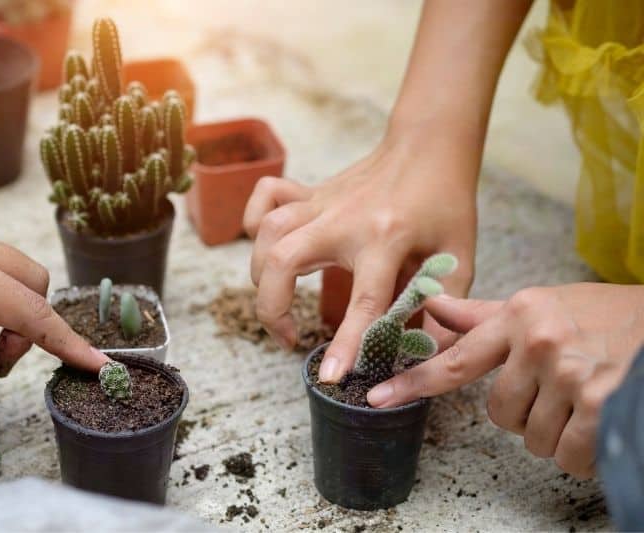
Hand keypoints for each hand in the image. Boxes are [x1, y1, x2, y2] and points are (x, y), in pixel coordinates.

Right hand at [243, 126, 477, 381]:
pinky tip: (263, 245)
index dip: (345, 343)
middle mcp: (343, 220)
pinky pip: (266, 198)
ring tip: (276, 303)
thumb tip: (432, 356)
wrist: (428, 144)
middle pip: (282, 260)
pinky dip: (253, 220)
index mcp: (386, 238)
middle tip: (289, 337)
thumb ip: (447, 305)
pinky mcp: (310, 194)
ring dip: (260, 274)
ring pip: (266, 233)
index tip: (330, 376)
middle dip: (272, 308)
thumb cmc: (445, 201)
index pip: (363, 300)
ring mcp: (321, 203)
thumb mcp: (459, 254)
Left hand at [368, 284, 643, 477]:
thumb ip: (485, 316)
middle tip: (555, 390)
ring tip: (582, 400)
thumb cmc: (604, 316)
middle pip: (500, 412)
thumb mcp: (543, 305)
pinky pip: (569, 454)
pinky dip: (582, 452)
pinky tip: (599, 423)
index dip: (413, 382)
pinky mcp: (603, 404)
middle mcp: (540, 342)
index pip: (456, 358)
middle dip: (525, 412)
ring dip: (556, 432)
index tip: (377, 397)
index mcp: (520, 316)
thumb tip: (432, 303)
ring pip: (534, 437)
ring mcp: (571, 373)